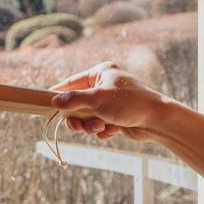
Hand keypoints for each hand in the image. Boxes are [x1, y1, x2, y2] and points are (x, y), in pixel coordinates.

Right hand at [50, 61, 176, 142]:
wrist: (157, 120)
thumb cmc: (129, 103)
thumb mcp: (96, 99)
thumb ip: (73, 100)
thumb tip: (54, 101)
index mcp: (101, 72)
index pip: (72, 81)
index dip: (59, 92)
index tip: (46, 101)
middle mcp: (105, 85)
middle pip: (78, 102)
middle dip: (78, 117)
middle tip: (77, 126)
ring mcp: (111, 102)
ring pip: (88, 116)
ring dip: (91, 125)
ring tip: (101, 127)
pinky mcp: (116, 117)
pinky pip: (99, 125)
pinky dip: (102, 130)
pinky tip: (112, 130)